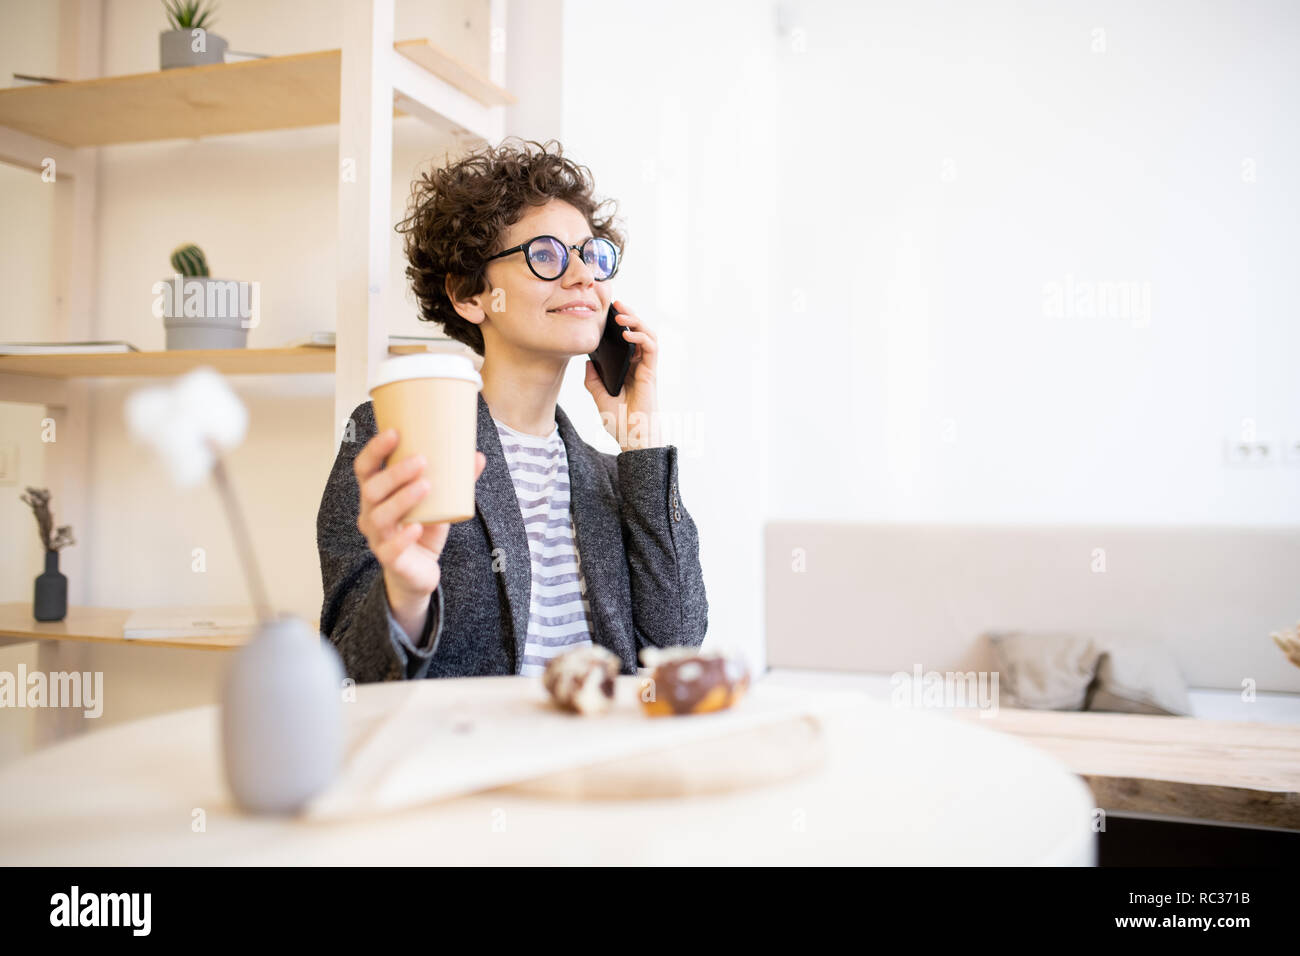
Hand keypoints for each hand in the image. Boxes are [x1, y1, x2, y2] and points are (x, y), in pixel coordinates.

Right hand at [353, 428, 485, 602]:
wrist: (419, 572)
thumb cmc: (423, 528)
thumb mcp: (440, 503)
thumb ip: (456, 481)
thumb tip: (478, 456)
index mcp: (377, 495)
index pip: (365, 468)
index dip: (375, 449)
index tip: (395, 432)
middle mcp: (370, 514)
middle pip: (371, 490)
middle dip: (395, 473)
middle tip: (422, 460)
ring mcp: (377, 538)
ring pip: (379, 517)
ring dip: (402, 499)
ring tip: (426, 486)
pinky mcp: (390, 560)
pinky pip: (390, 549)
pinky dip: (403, 537)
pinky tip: (417, 527)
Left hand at [584, 298, 661, 450]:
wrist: (633, 440)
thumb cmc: (621, 423)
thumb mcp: (600, 398)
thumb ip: (593, 380)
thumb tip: (587, 362)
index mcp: (628, 369)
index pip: (626, 340)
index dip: (620, 324)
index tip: (606, 312)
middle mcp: (639, 366)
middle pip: (638, 332)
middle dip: (629, 315)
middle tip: (615, 304)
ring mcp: (646, 369)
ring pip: (647, 336)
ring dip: (636, 321)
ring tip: (622, 314)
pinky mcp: (651, 374)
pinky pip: (651, 349)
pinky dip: (641, 337)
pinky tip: (627, 333)